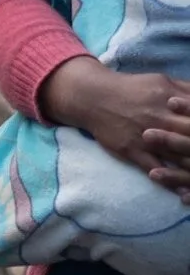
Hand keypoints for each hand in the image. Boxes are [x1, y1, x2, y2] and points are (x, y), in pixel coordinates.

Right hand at [39, 59, 189, 198]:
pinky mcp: (132, 151)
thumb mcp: (163, 81)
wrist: (94, 98)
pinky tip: (182, 193)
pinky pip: (154, 169)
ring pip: (180, 158)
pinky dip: (170, 182)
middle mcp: (164, 120)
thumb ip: (188, 90)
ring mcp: (148, 138)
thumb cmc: (132, 88)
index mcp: (174, 100)